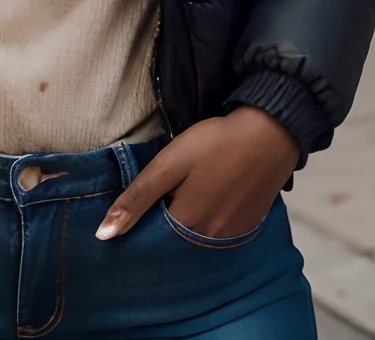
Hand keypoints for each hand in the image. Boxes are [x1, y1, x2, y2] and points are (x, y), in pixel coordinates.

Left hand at [95, 108, 298, 241]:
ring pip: (197, 239)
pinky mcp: (248, 225)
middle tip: (160, 198)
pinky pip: (219, 234)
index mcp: (186, 224)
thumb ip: (138, 197)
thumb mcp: (170, 163)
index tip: (133, 211)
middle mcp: (210, 239)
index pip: (151, 239)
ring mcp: (232, 235)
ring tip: (182, 195)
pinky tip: (208, 199)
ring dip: (185, 225)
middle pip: (175, 242)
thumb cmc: (216, 143)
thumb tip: (104, 235)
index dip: (140, 225)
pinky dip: (208, 222)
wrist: (271, 133)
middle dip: (162, 227)